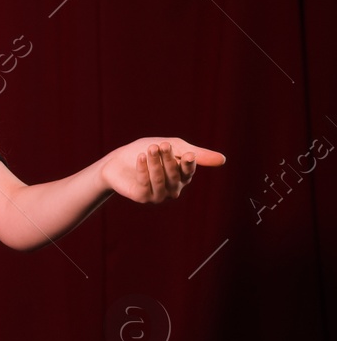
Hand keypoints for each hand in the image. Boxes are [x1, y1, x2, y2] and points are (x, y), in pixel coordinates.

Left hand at [99, 137, 224, 202]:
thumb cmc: (147, 151)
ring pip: (160, 179)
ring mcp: (158, 195)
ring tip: (151, 148)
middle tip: (162, 144)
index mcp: (182, 176)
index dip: (188, 163)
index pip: (189, 171)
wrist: (117, 160)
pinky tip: (141, 157)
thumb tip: (223, 160)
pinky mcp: (142, 197)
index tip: (186, 153)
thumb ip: (197, 154)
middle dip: (168, 159)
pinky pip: (145, 183)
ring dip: (155, 163)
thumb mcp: (173, 147)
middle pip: (174, 174)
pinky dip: (143, 168)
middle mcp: (173, 188)